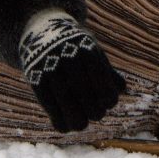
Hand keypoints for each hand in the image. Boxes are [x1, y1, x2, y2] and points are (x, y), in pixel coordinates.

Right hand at [19, 9, 125, 131]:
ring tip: (81, 123)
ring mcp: (51, 69)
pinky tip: (64, 126)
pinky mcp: (36, 79)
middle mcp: (69, 59)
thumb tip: (122, 89)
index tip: (107, 103)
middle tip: (96, 114)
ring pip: (68, 106)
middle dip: (95, 111)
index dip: (108, 99)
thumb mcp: (93, 50)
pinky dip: (59, 122)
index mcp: (87, 51)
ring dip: (78, 121)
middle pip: (87, 97)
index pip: (103, 83)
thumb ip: (107, 70)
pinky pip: (50, 107)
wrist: (42, 31)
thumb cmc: (76, 46)